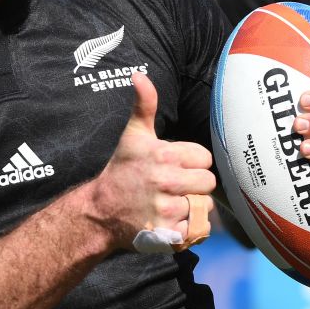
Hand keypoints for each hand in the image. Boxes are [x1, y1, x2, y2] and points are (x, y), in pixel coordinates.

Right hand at [87, 72, 215, 250]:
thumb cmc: (122, 169)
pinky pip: (198, 229)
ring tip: (171, 202)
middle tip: (173, 185)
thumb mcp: (133, 134)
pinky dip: (190, 228)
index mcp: (164, 154)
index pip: (205, 158)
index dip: (192, 162)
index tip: (173, 165)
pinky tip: (172, 219)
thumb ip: (144, 104)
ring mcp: (166, 209)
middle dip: (194, 184)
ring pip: (204, 206)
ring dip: (192, 206)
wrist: (101, 210)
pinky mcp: (167, 233)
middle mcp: (166, 181)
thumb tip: (139, 75)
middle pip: (208, 183)